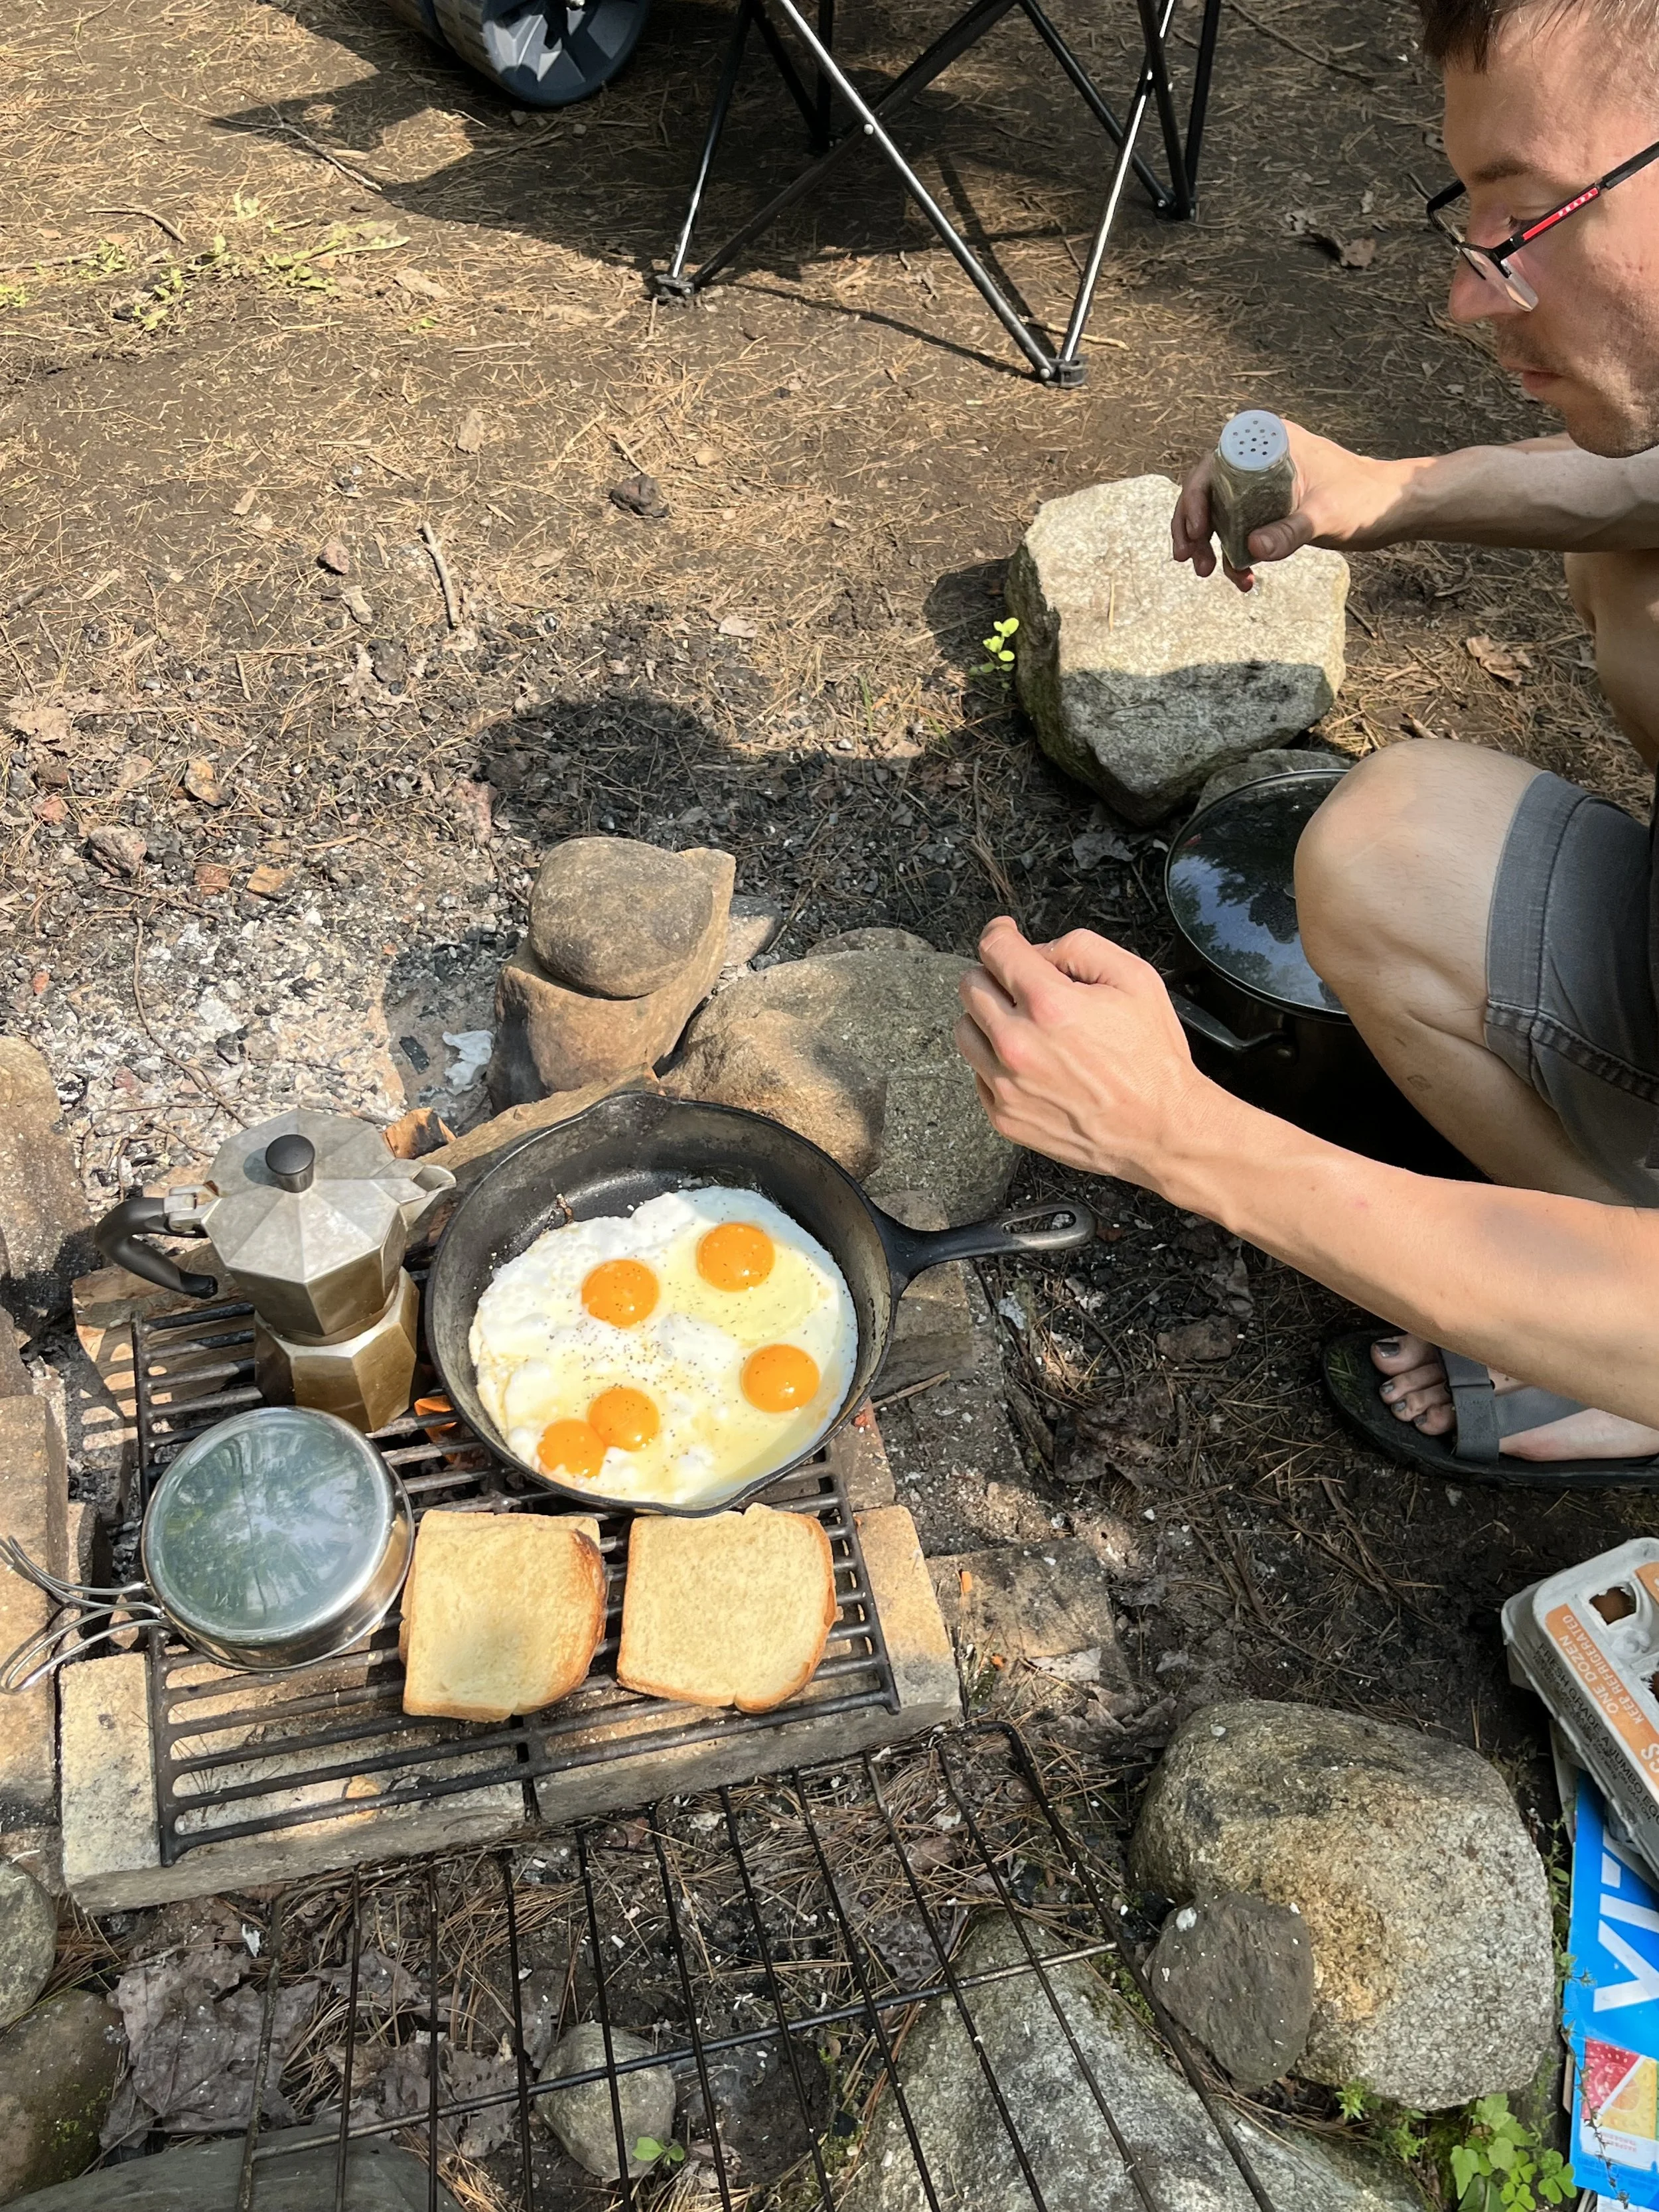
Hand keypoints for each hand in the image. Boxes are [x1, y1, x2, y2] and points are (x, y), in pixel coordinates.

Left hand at [954, 917, 1218, 1187]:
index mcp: (1049, 1005)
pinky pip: (978, 1074)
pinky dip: (996, 1062)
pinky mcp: (1004, 1117)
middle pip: (971, 986)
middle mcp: (1018, 1045)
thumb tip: (1036, 951)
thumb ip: (1078, 948)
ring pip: (965, 1030)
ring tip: (1025, 1025)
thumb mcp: (1134, 978)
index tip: (1004, 935)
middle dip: (994, 975)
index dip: (999, 934)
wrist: (1161, 1129)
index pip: (994, 950)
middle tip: (1021, 984)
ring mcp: (1007, 1085)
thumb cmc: (1152, 1058)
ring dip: (988, 1019)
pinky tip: (1032, 1063)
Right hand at [1171, 419, 1410, 591]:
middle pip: (1207, 490)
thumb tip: (1252, 549)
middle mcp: (1260, 457)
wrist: (1394, 508)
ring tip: (1210, 573)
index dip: (1194, 498)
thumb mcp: (1326, 516)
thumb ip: (1292, 531)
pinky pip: (1239, 526)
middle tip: (1190, 561)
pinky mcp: (1270, 505)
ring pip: (1218, 511)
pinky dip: (1234, 551)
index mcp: (1269, 442)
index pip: (1213, 465)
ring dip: (1208, 543)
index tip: (1197, 532)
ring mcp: (1263, 482)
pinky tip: (1244, 576)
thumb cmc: (1366, 501)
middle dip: (1193, 528)